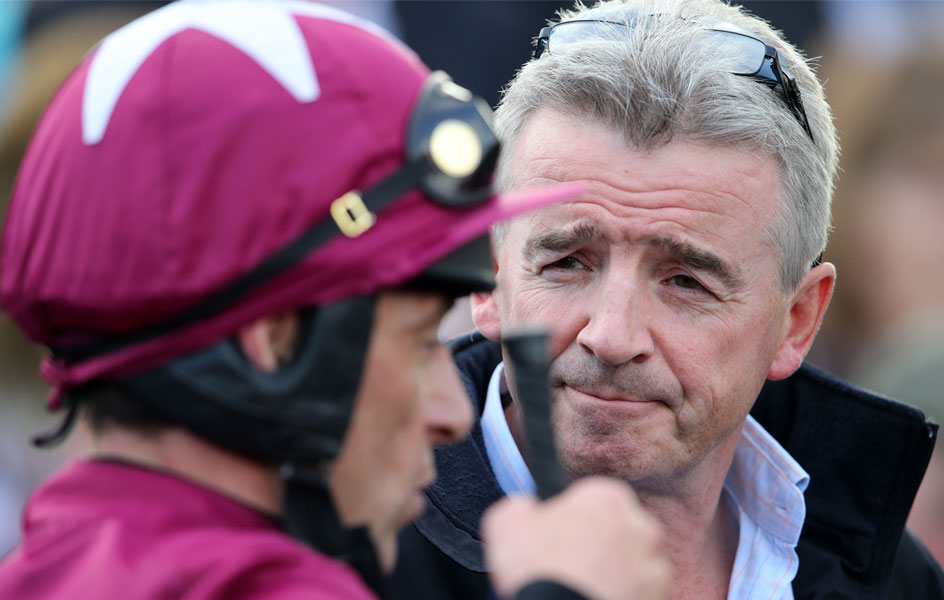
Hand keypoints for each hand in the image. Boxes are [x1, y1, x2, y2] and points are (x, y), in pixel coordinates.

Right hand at [482, 477, 669, 599]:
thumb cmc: (538, 569)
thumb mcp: (506, 521)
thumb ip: (522, 504)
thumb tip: (527, 507)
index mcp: (607, 497)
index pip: (593, 497)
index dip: (572, 516)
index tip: (557, 537)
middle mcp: (640, 525)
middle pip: (619, 527)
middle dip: (599, 541)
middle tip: (569, 564)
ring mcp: (653, 564)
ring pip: (635, 560)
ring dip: (616, 569)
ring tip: (583, 585)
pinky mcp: (657, 596)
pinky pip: (643, 591)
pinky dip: (626, 593)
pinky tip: (598, 597)